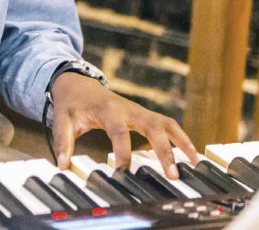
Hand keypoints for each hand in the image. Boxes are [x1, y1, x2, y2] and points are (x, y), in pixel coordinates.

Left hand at [48, 72, 197, 177]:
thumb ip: (64, 141)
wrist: (80, 84)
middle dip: (165, 152)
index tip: (123, 174)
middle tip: (173, 174)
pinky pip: (168, 126)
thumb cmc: (72, 103)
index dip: (123, 153)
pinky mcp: (145, 116)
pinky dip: (180, 139)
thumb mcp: (62, 119)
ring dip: (183, 142)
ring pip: (168, 124)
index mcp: (110, 110)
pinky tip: (190, 155)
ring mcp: (141, 112)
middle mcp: (131, 109)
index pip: (120, 132)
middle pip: (155, 128)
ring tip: (196, 162)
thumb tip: (63, 164)